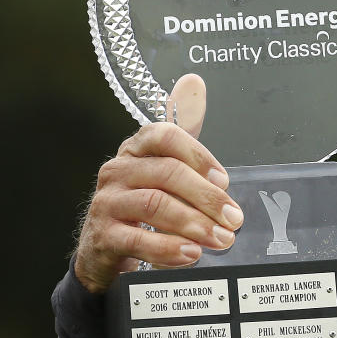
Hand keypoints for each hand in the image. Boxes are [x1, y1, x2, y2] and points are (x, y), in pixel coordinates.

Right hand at [74, 76, 242, 293]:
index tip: (225, 180)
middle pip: (167, 174)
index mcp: (138, 149)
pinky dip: (168, 248)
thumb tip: (193, 82)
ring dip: (193, 223)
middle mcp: (118, 170)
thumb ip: (185, 129)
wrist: (105, 248)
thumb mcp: (166, 165)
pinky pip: (136, 239)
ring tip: (219, 239)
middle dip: (207, 198)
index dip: (199, 156)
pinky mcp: (102, 236)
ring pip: (154, 205)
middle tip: (233, 219)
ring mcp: (107, 202)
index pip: (165, 135)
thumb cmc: (144, 202)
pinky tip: (190, 254)